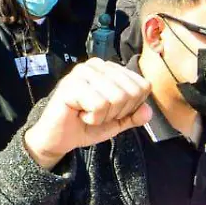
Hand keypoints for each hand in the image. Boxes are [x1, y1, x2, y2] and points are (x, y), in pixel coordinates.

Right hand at [23, 59, 152, 169]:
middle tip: (98, 114)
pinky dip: (92, 118)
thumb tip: (148, 111)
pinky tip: (79, 114)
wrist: (58, 139)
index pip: (142, 85)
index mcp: (110, 69)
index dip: (131, 107)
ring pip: (116, 98)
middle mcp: (97, 65)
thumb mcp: (116, 122)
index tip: (111, 112)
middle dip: (117, 112)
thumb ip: (134, 115)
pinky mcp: (71, 84)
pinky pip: (99, 105)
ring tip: (88, 114)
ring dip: (104, 116)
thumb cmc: (85, 126)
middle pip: (131, 92)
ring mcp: (82, 72)